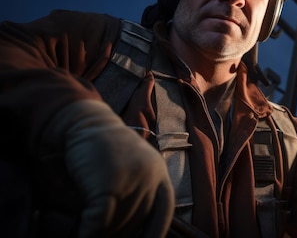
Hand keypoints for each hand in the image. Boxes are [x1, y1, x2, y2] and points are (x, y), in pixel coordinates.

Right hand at [43, 100, 174, 237]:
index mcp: (159, 174)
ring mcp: (133, 180)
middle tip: (98, 233)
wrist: (81, 122)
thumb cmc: (99, 151)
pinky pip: (99, 222)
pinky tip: (81, 233)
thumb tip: (128, 231)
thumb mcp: (126, 172)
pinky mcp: (111, 184)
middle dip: (117, 233)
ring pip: (117, 224)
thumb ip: (133, 196)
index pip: (163, 213)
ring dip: (100, 233)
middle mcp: (152, 177)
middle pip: (136, 222)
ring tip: (88, 232)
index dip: (153, 233)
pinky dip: (88, 232)